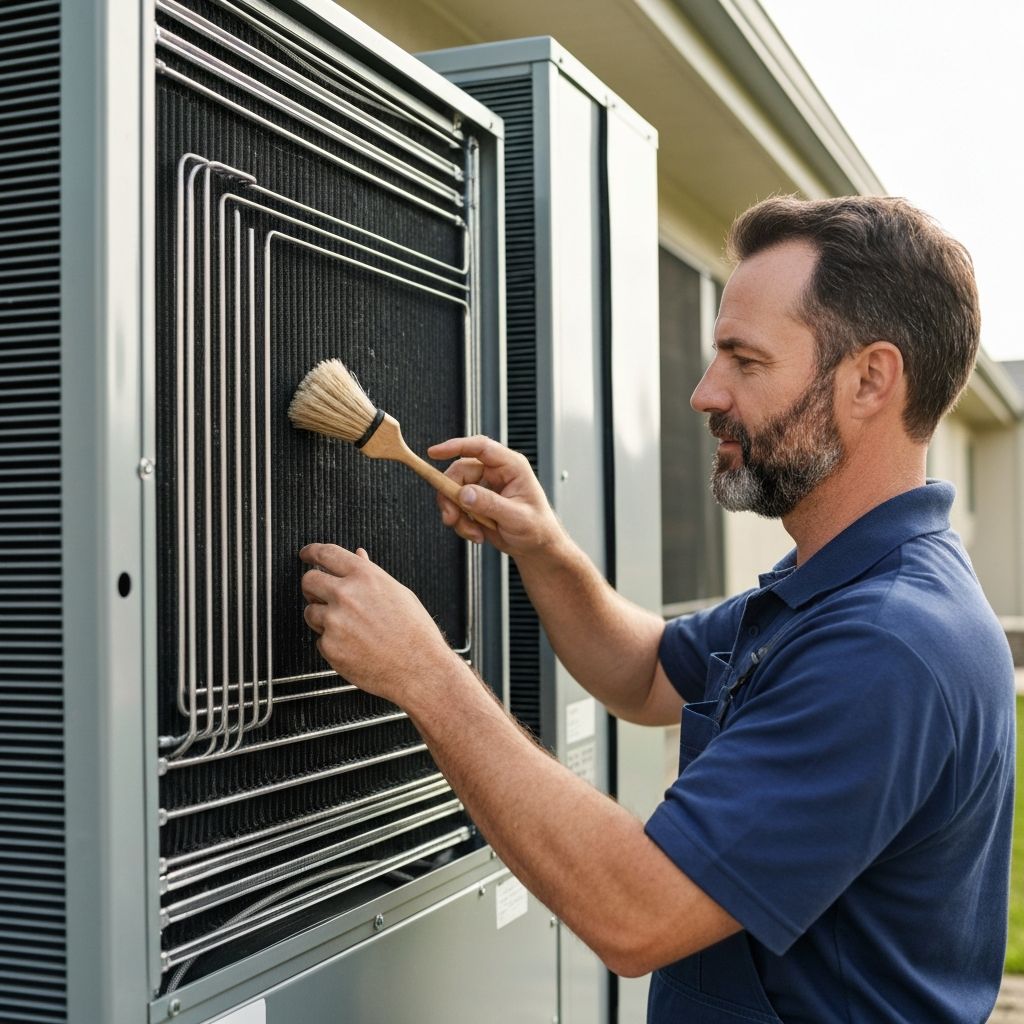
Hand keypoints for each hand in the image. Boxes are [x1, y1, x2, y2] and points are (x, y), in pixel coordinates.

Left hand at [299, 543, 457, 705]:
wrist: (420, 669)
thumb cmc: (415, 633)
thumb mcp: (398, 593)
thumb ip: (371, 573)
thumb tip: (358, 555)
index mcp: (365, 577)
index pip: (326, 553)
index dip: (312, 552)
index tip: (307, 554)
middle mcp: (346, 595)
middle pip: (309, 580)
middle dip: (312, 586)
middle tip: (320, 594)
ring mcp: (335, 621)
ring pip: (310, 611)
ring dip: (322, 617)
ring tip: (351, 628)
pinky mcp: (329, 646)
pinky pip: (320, 639)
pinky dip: (332, 643)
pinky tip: (355, 646)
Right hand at [427, 435, 564, 555]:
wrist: (535, 547)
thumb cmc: (537, 527)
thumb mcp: (516, 517)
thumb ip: (490, 504)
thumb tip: (465, 493)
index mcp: (511, 466)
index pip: (480, 447)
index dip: (455, 446)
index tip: (434, 452)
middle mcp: (495, 473)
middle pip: (459, 472)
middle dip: (451, 496)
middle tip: (452, 518)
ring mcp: (484, 487)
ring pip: (453, 491)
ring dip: (457, 514)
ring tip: (472, 532)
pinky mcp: (476, 502)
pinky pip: (456, 507)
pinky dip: (461, 523)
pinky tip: (477, 534)